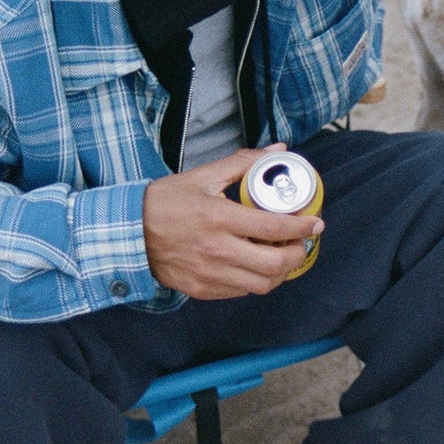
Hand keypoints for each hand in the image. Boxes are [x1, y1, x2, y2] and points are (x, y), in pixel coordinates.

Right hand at [142, 145, 321, 299]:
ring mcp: (210, 274)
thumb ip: (243, 163)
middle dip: (297, 254)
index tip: (315, 222)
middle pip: (274, 264)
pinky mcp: (202, 289)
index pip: (273, 228)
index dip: (301, 227)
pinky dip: (256, 280)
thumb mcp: (203, 176)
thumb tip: (277, 151)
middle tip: (301, 242)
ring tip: (282, 255)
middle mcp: (217, 250)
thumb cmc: (164, 202)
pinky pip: (241, 292)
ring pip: (262, 284)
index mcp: (218, 218)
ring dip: (280, 272)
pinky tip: (257, 265)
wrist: (128, 233)